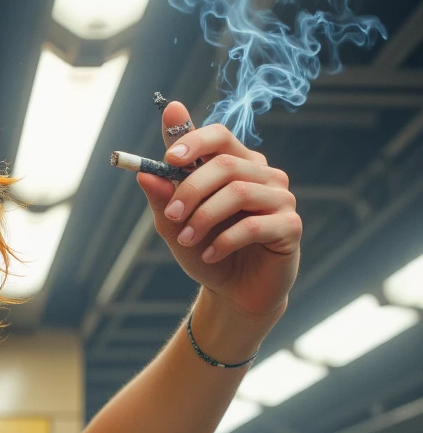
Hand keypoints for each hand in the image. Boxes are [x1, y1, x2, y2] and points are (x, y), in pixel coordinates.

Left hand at [136, 100, 300, 326]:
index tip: (169, 159)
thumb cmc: (207, 252)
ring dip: (204, 217)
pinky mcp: (289, 226)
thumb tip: (143, 175)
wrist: (232, 295)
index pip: (220, 137)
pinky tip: (210, 256)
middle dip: (191, 189)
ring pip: (239, 192)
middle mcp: (264, 175)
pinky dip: (225, 241)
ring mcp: (280, 198)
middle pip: (225, 164)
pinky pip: (254, 225)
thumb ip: (163, 199)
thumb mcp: (177, 226)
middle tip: (171, 215)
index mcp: (238, 164)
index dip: (195, 141)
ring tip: (186, 241)